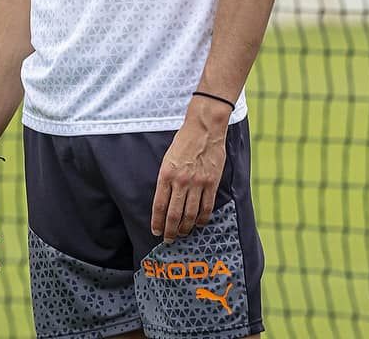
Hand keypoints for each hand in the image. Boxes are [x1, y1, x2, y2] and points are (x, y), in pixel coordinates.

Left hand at [151, 102, 228, 242]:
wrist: (204, 128)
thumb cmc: (184, 141)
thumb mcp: (168, 159)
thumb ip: (166, 179)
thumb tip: (165, 200)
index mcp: (166, 175)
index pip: (159, 206)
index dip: (157, 222)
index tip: (156, 231)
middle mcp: (181, 181)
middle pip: (174, 214)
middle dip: (170, 231)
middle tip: (168, 239)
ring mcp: (197, 183)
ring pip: (190, 214)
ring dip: (186, 228)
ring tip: (183, 234)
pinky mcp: (211, 182)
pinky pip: (206, 207)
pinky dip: (202, 219)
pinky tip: (198, 224)